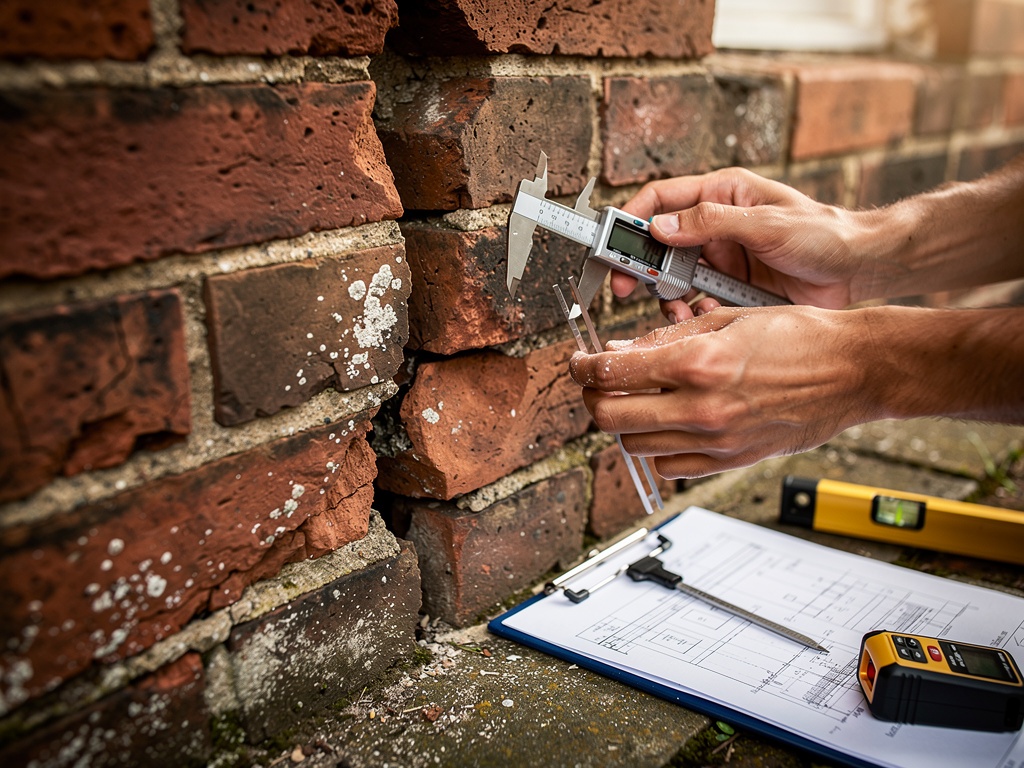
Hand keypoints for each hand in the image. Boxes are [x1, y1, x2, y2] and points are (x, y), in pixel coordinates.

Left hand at [569, 306, 880, 478]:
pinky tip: (666, 425)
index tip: (580, 363)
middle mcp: (702, 407)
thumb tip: (621, 353)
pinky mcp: (731, 461)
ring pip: (635, 445)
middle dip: (593, 399)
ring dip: (623, 423)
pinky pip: (670, 466)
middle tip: (597, 385)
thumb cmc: (800, 337)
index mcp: (698, 363)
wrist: (854, 371)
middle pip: (611, 417)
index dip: (583, 368)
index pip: (611, 374)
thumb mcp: (727, 319)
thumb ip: (668, 339)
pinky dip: (656, 448)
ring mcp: (717, 440)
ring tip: (633, 402)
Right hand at [611, 168, 867, 321]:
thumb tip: (659, 225)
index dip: (633, 217)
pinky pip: (695, 300)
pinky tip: (695, 319)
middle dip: (640, 264)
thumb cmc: (822, 233)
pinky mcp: (730, 287)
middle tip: (625, 287)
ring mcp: (720, 257)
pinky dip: (688, 312)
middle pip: (658, 241)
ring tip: (670, 310)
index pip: (661, 198)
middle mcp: (714, 225)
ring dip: (664, 294)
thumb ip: (711, 222)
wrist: (858, 269)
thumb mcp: (766, 223)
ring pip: (673, 275)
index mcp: (720, 195)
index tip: (613, 241)